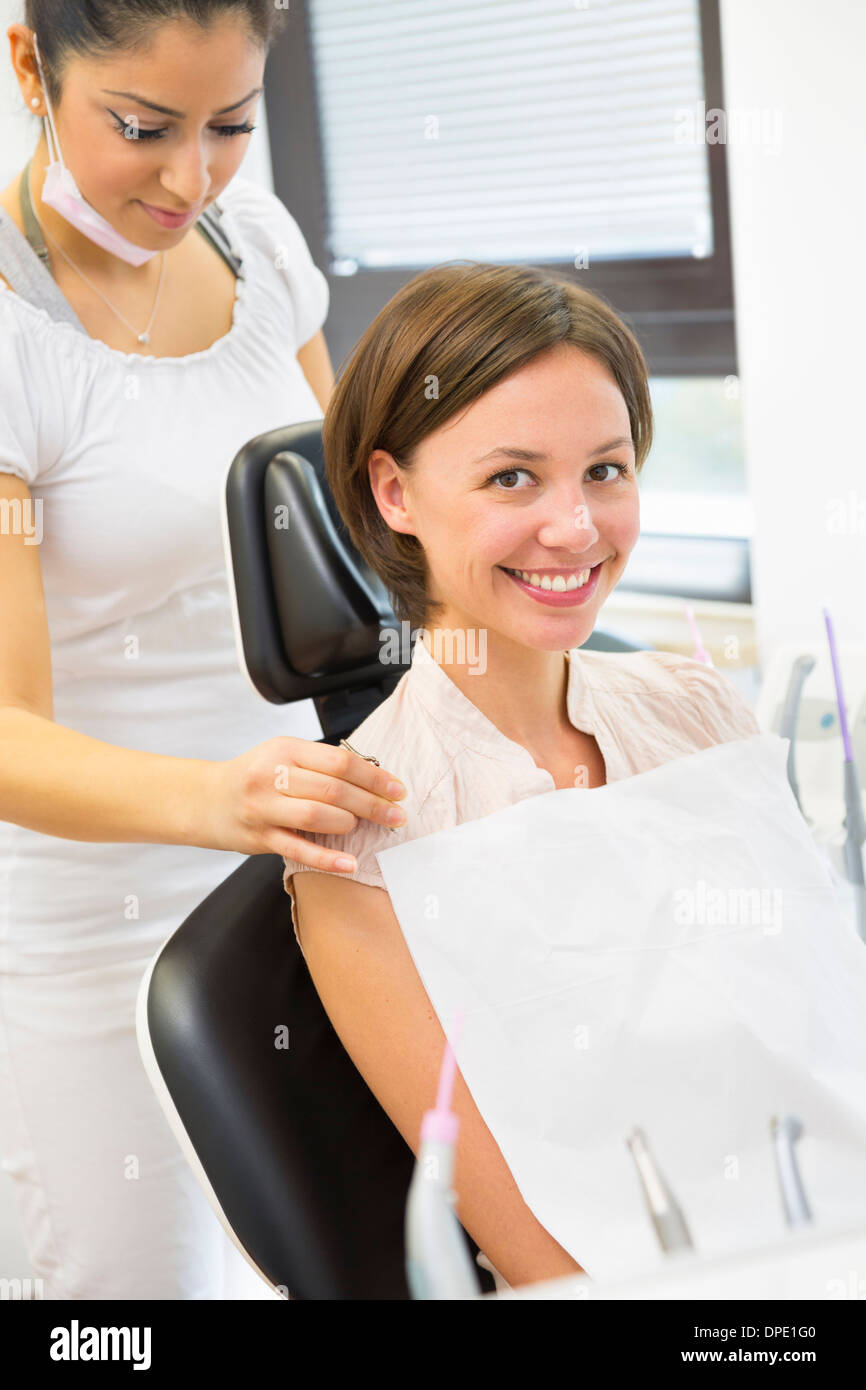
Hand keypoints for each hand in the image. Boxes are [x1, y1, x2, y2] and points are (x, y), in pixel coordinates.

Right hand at [201, 736, 406, 866]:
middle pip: (333, 789)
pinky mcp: (258, 838)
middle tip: (396, 815)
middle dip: (372, 804)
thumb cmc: (255, 777)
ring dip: (349, 823)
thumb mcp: (283, 755)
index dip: (374, 777)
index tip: (397, 790)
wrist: (207, 799)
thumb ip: (321, 764)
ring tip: (362, 827)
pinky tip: (348, 864)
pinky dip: (327, 858)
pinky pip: (298, 849)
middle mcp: (272, 775)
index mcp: (285, 749)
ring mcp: (263, 808)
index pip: (339, 761)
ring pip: (316, 815)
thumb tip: (374, 779)